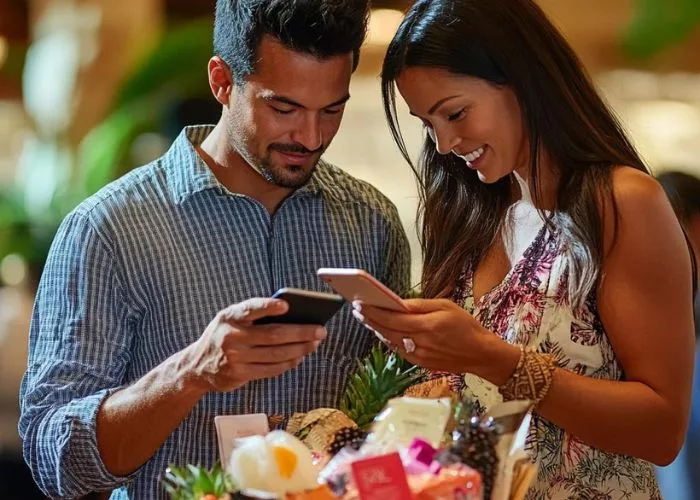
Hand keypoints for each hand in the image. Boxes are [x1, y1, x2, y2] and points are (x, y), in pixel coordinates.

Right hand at [183, 298, 326, 391]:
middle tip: (320, 330)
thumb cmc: (223, 335)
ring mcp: (235, 358)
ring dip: (300, 349)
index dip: (268, 306)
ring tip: (314, 343)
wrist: (196, 366)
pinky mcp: (239, 374)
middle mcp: (231, 337)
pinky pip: (271, 369)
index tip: (286, 305)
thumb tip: (292, 315)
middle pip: (273, 335)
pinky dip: (288, 363)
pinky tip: (299, 357)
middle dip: (301, 332)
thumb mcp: (229, 319)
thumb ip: (253, 315)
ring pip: (276, 354)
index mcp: (229, 317)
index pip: (250, 309)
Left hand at [353, 299, 517, 381]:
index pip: (392, 318)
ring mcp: (420, 355)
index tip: (360, 303)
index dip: (373, 311)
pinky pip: (399, 350)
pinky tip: (382, 331)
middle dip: (370, 319)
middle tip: (357, 309)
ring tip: (366, 318)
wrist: (481, 354)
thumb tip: (398, 302)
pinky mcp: (421, 364)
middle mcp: (421, 342)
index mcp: (427, 325)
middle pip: (387, 331)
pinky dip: (389, 339)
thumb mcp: (446, 306)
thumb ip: (420, 305)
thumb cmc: (466, 326)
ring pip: (391, 341)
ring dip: (377, 329)